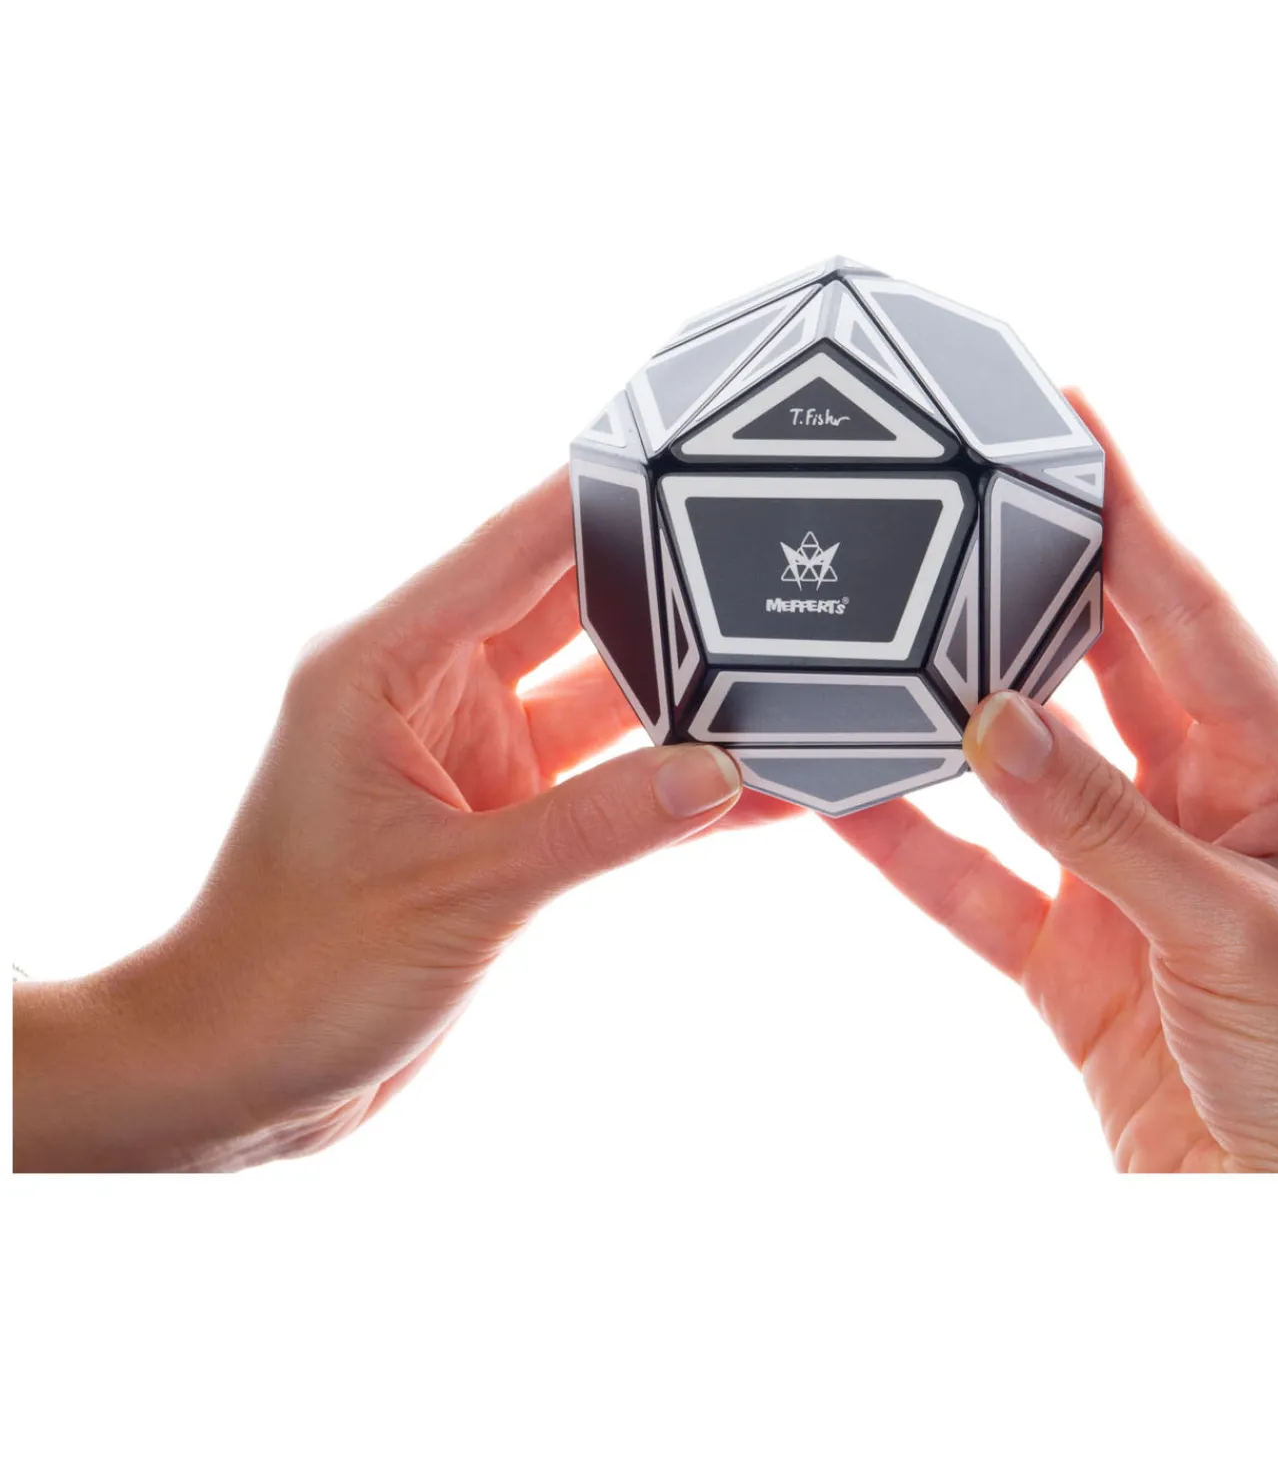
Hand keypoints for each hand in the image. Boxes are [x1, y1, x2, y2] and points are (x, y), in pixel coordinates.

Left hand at [14, 469, 777, 1171]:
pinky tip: (751, 788)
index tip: (695, 454)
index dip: (604, 498)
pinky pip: (605, 786)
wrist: (239, 1073)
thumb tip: (723, 771)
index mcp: (386, 665)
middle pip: (571, 612)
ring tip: (789, 676)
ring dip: (683, 700)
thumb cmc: (294, 969)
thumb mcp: (462, 888)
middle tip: (774, 561)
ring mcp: (472, 757)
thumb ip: (601, 825)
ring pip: (601, 701)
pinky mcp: (501, 823)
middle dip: (668, 593)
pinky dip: (665, 790)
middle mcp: (431, 693)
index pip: (514, 551)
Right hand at [832, 395, 1277, 1172]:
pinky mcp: (1074, 963)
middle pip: (1102, 670)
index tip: (1070, 422)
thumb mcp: (1233, 933)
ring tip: (874, 639)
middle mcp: (1205, 810)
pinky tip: (846, 801)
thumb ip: (1105, 827)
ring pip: (1024, 775)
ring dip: (953, 717)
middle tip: (956, 503)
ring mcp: (1130, 885)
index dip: (1130, 512)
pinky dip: (913, 848)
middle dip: (1033, 586)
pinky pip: (978, 886)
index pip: (1192, 612)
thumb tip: (993, 719)